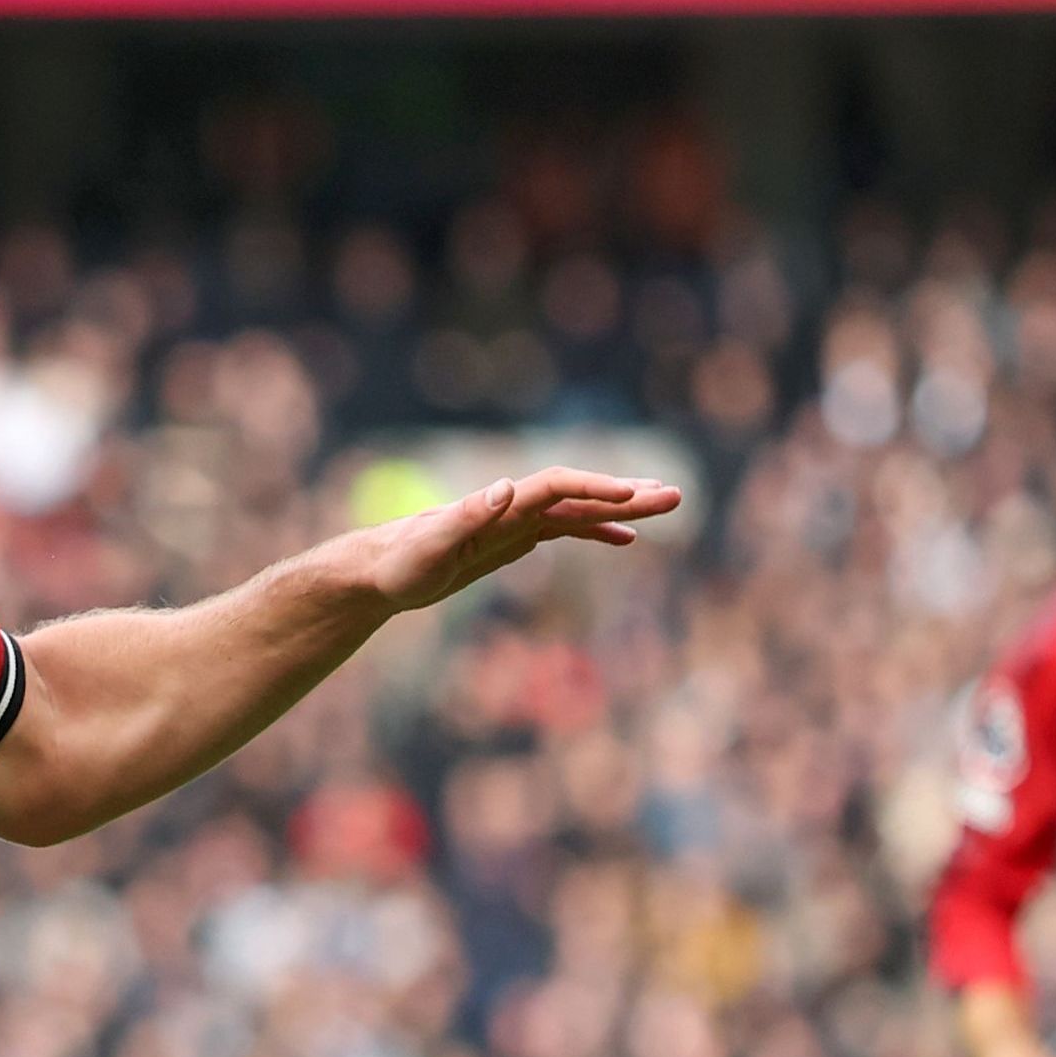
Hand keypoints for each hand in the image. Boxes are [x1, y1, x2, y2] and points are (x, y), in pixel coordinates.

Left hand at [340, 470, 680, 614]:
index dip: (595, 488)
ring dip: (623, 507)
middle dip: (626, 493)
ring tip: (666, 505)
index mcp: (499, 503)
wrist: (379, 570)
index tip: (632, 494)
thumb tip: (505, 487)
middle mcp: (514, 505)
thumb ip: (465, 516)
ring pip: (580, 509)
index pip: (557, 487)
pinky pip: (566, 530)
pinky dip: (597, 530)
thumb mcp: (428, 547)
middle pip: (579, 493)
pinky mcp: (515, 538)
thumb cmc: (400, 563)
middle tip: (675, 495)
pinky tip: (626, 539)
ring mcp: (518, 520)